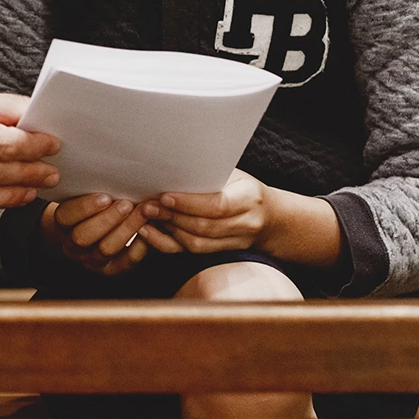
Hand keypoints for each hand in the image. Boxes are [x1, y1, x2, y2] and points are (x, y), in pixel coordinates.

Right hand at [43, 192, 181, 275]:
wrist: (91, 230)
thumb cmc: (92, 204)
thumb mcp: (83, 193)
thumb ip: (89, 184)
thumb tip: (108, 164)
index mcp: (62, 223)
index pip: (66, 216)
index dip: (85, 207)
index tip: (104, 196)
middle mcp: (73, 245)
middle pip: (84, 236)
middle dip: (107, 219)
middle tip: (126, 204)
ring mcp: (91, 260)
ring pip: (105, 249)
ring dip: (126, 229)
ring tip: (141, 212)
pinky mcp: (111, 269)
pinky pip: (124, 262)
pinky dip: (138, 247)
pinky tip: (148, 230)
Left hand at [145, 171, 343, 265]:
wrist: (271, 219)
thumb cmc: (245, 188)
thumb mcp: (234, 174)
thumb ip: (208, 175)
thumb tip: (171, 165)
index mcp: (248, 199)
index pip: (217, 206)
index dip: (188, 203)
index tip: (164, 196)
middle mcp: (245, 224)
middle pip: (204, 227)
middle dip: (172, 217)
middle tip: (147, 206)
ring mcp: (235, 242)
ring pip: (197, 244)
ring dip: (168, 230)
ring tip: (147, 216)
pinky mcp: (221, 253)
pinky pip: (192, 253)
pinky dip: (169, 244)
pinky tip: (151, 233)